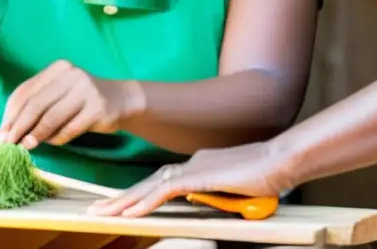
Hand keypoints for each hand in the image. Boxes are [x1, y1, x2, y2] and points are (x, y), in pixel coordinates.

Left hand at [0, 60, 138, 149]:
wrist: (122, 100)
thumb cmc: (82, 101)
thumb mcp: (59, 95)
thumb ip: (37, 107)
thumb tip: (7, 132)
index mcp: (57, 69)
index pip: (25, 92)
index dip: (10, 114)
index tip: (1, 133)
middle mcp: (71, 75)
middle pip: (35, 104)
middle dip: (18, 126)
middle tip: (8, 143)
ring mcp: (86, 90)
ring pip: (51, 117)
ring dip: (36, 135)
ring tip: (25, 146)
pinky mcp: (98, 108)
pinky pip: (70, 128)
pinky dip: (58, 138)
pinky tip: (52, 143)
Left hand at [88, 140, 293, 217]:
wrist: (280, 162)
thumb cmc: (265, 176)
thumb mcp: (234, 191)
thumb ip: (214, 194)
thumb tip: (199, 201)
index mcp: (197, 167)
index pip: (160, 183)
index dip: (138, 195)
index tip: (119, 206)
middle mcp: (190, 165)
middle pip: (148, 183)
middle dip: (120, 198)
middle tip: (96, 209)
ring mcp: (193, 169)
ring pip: (150, 186)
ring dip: (125, 201)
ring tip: (103, 214)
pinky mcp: (198, 177)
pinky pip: (165, 192)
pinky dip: (145, 202)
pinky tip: (130, 213)